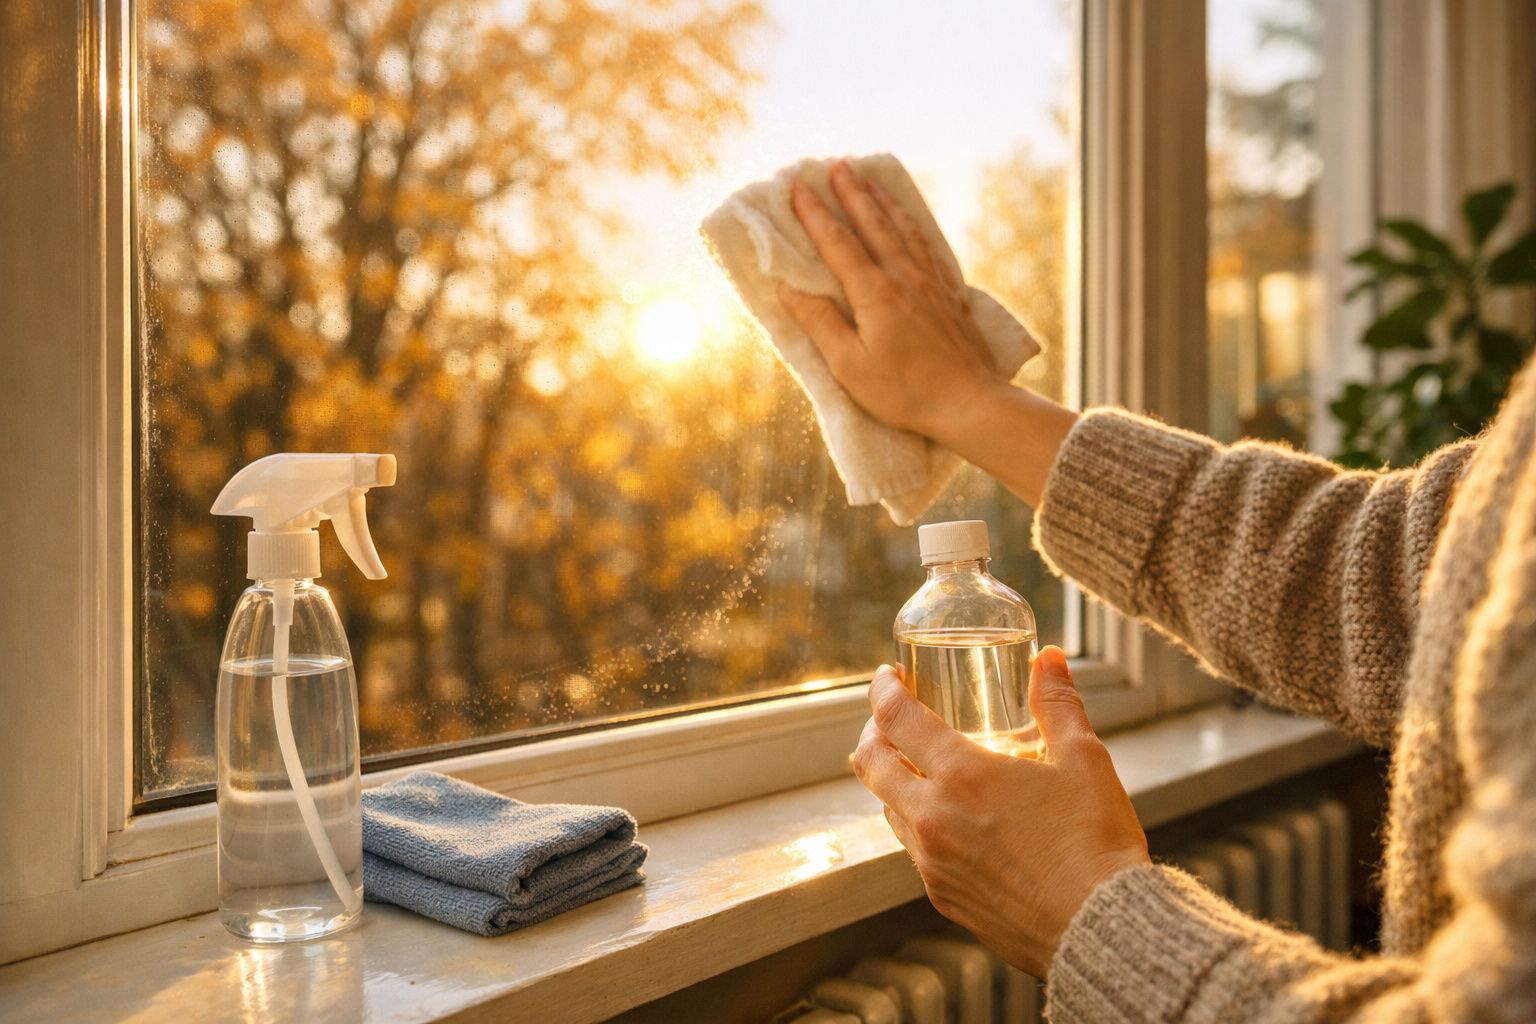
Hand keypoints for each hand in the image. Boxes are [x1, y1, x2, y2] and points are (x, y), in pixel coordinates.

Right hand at [778, 161, 1006, 446]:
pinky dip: (912, 224)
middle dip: (852, 192)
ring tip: (870, 181)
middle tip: (837, 164)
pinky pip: (927, 245)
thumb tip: (788, 288)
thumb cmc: (903, 391)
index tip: (797, 186)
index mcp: (874, 292)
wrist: (967, 402)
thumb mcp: (849, 365)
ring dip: (883, 201)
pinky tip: (909, 222)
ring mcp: (930, 282)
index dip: (815, 213)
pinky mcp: (949, 294)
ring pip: (903, 228)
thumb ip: (819, 322)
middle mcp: (904, 276)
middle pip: (873, 223)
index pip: (837, 242)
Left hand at [852, 647, 1149, 976]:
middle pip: (870, 764)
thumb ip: (1058, 703)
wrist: (1102, 931)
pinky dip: (917, 824)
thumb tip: (1046, 657)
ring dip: (893, 781)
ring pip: (888, 809)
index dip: (883, 689)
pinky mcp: (942, 897)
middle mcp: (933, 818)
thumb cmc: (1097, 843)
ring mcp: (932, 862)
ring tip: (918, 767)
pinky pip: (913, 850)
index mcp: (962, 775)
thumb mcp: (1084, 759)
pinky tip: (948, 820)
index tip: (886, 676)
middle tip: (889, 720)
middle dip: (872, 733)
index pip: (895, 718)